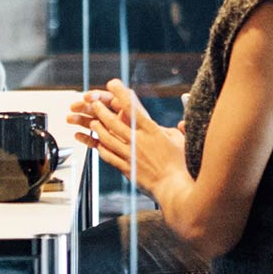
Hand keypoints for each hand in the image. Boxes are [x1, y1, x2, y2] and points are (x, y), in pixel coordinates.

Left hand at [63, 80, 171, 195]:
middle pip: (114, 122)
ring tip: (92, 122)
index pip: (132, 107)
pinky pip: (109, 157)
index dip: (119, 94)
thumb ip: (175, 131)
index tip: (112, 84)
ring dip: (98, 128)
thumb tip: (180, 124)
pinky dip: (102, 149)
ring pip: (108, 138)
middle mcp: (138, 141)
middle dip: (101, 111)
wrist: (174, 188)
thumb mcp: (180, 142)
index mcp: (151, 131)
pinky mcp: (126, 169)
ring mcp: (130, 155)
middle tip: (93, 103)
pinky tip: (98, 145)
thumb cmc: (180, 166)